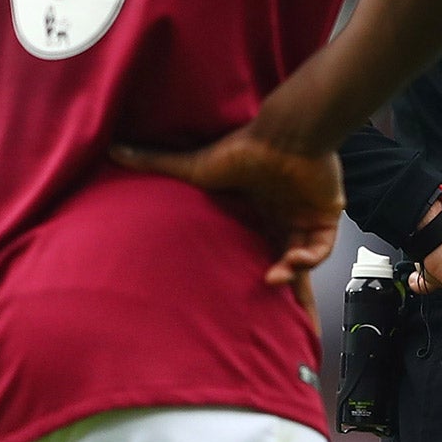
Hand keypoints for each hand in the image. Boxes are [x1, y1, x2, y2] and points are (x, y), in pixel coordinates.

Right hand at [112, 127, 342, 286]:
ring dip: (291, 273)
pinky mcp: (326, 214)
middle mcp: (284, 216)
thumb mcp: (193, 166)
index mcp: (258, 210)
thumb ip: (155, 163)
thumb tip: (115, 150)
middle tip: (272, 306)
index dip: (254, 269)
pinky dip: (309, 258)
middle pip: (286, 261)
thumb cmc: (242, 149)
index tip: (241, 288)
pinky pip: (322, 247)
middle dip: (283, 287)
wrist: (284, 135)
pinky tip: (293, 262)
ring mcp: (306, 215)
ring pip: (305, 259)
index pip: (258, 248)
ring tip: (274, 279)